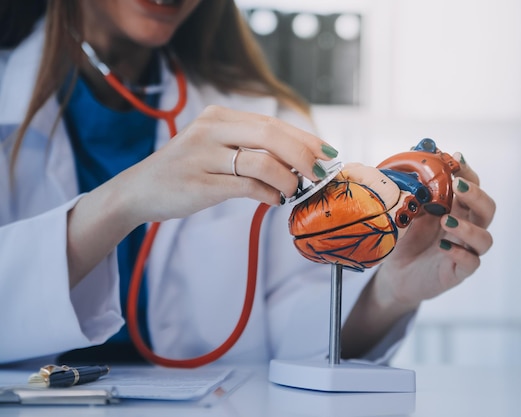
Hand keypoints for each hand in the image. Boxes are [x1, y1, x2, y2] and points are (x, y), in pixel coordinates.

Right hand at [67, 106, 336, 284]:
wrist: (138, 191)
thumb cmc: (184, 170)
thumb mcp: (213, 147)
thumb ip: (249, 148)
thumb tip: (297, 161)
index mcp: (218, 117)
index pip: (272, 123)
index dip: (304, 138)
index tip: (326, 152)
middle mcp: (211, 131)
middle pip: (271, 136)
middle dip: (304, 156)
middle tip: (320, 174)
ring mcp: (204, 157)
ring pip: (263, 162)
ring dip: (287, 180)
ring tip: (293, 191)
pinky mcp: (201, 184)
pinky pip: (247, 187)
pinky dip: (268, 195)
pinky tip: (274, 200)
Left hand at [373, 152, 495, 310]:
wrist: (395, 274)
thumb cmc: (405, 239)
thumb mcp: (406, 211)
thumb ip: (412, 191)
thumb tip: (406, 161)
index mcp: (456, 208)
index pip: (473, 186)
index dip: (468, 172)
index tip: (455, 159)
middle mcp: (466, 227)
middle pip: (487, 209)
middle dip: (476, 195)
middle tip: (458, 186)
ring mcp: (465, 250)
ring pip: (484, 238)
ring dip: (469, 227)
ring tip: (446, 220)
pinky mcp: (457, 272)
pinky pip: (471, 263)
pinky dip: (461, 254)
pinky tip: (444, 247)